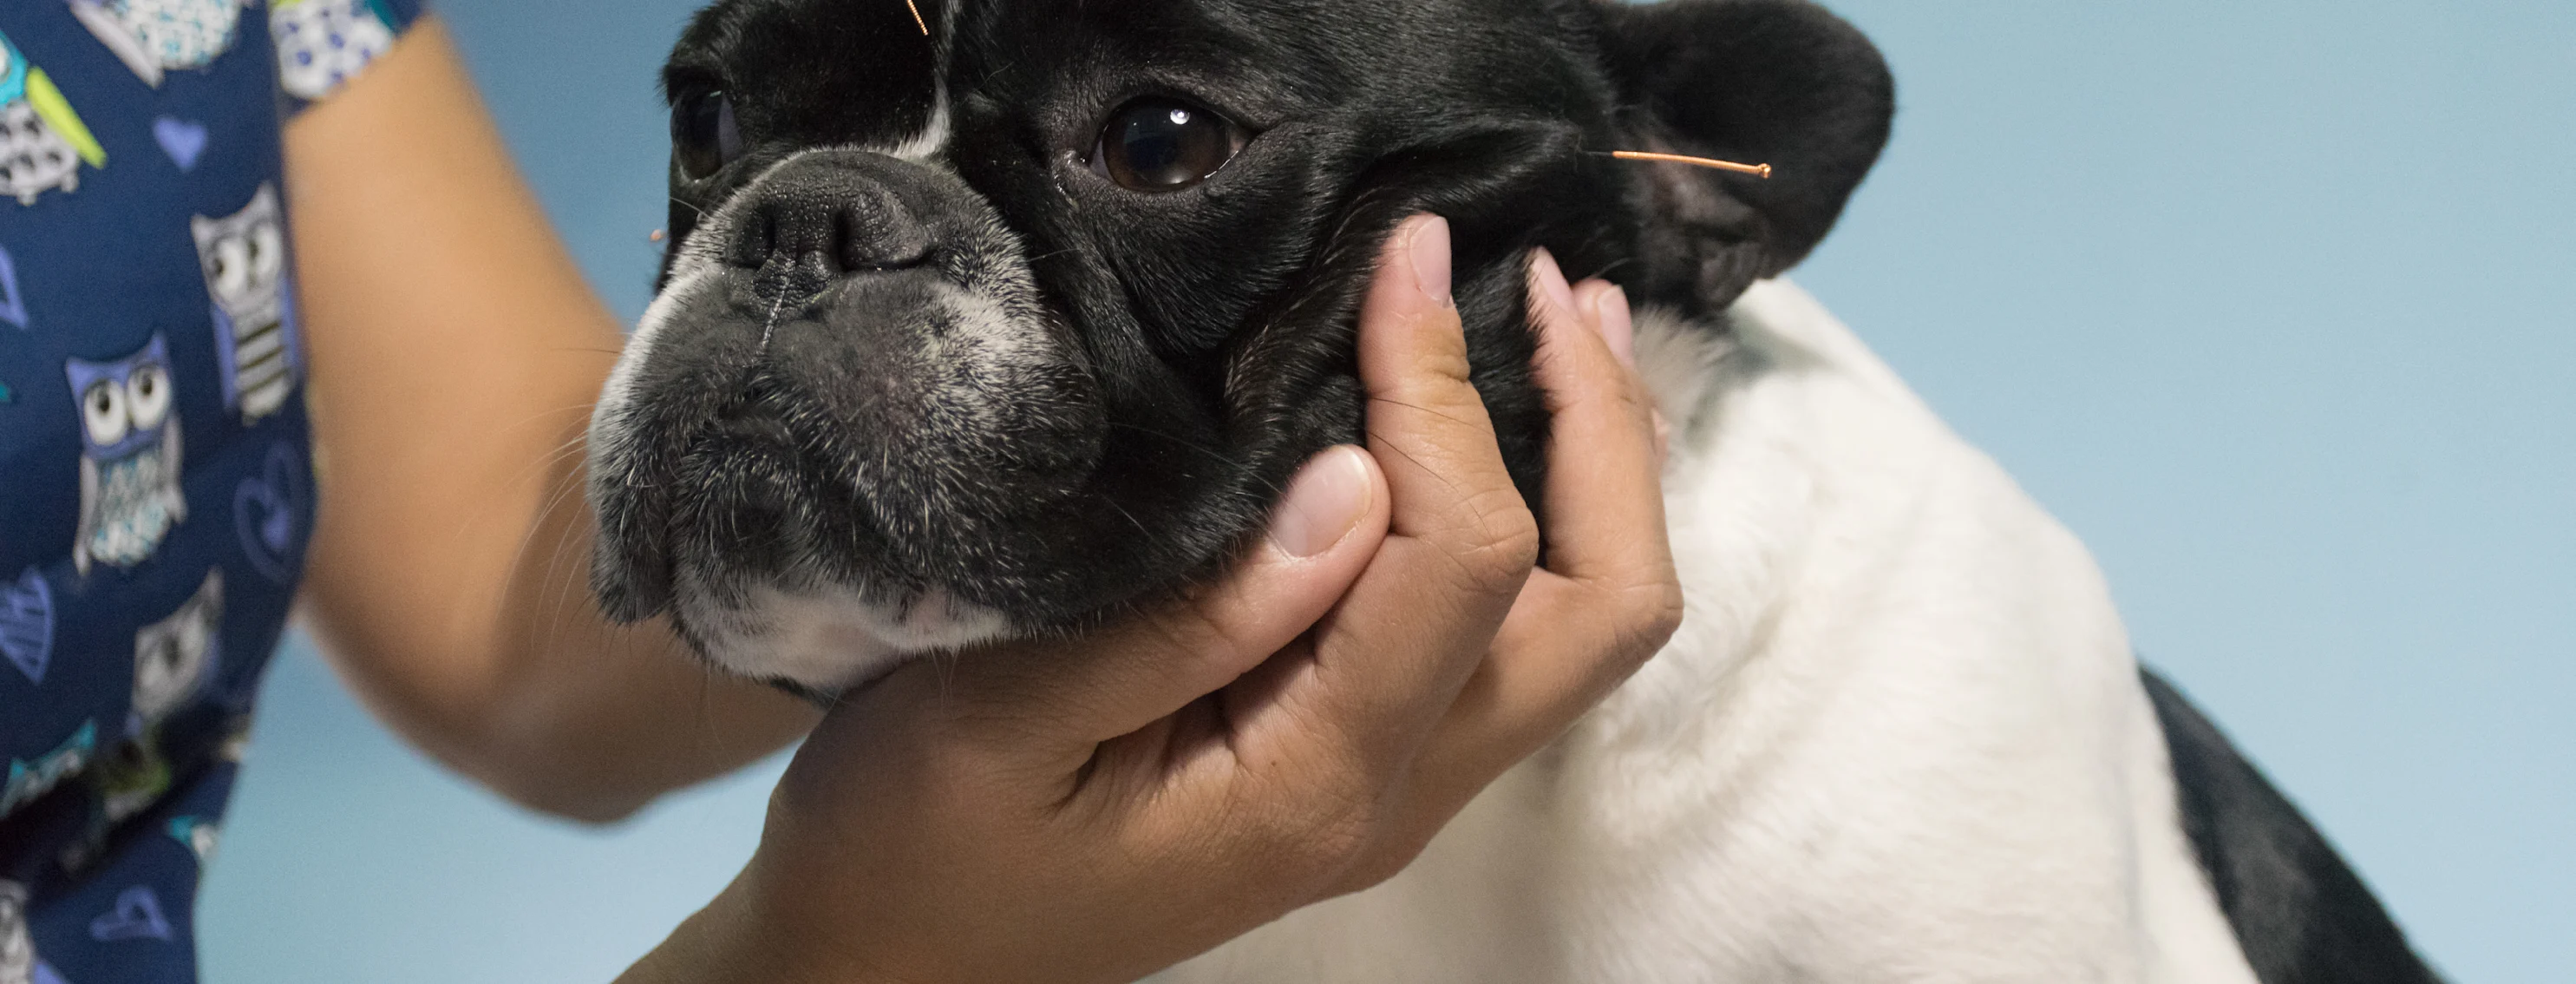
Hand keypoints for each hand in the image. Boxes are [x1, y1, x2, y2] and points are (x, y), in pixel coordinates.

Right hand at [619, 215, 1681, 983]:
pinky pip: (1515, 639)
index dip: (1448, 391)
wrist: (896, 970)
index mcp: (1316, 779)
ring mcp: (1397, 791)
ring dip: (1599, 471)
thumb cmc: (912, 848)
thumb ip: (1190, 617)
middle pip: (1604, 608)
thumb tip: (1357, 480)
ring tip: (1563, 322)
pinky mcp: (1369, 770)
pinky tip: (1493, 429)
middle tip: (1546, 280)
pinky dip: (1543, 518)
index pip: (1467, 561)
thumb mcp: (1002, 720)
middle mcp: (1396, 795)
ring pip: (1585, 629)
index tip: (1399, 256)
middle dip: (1602, 430)